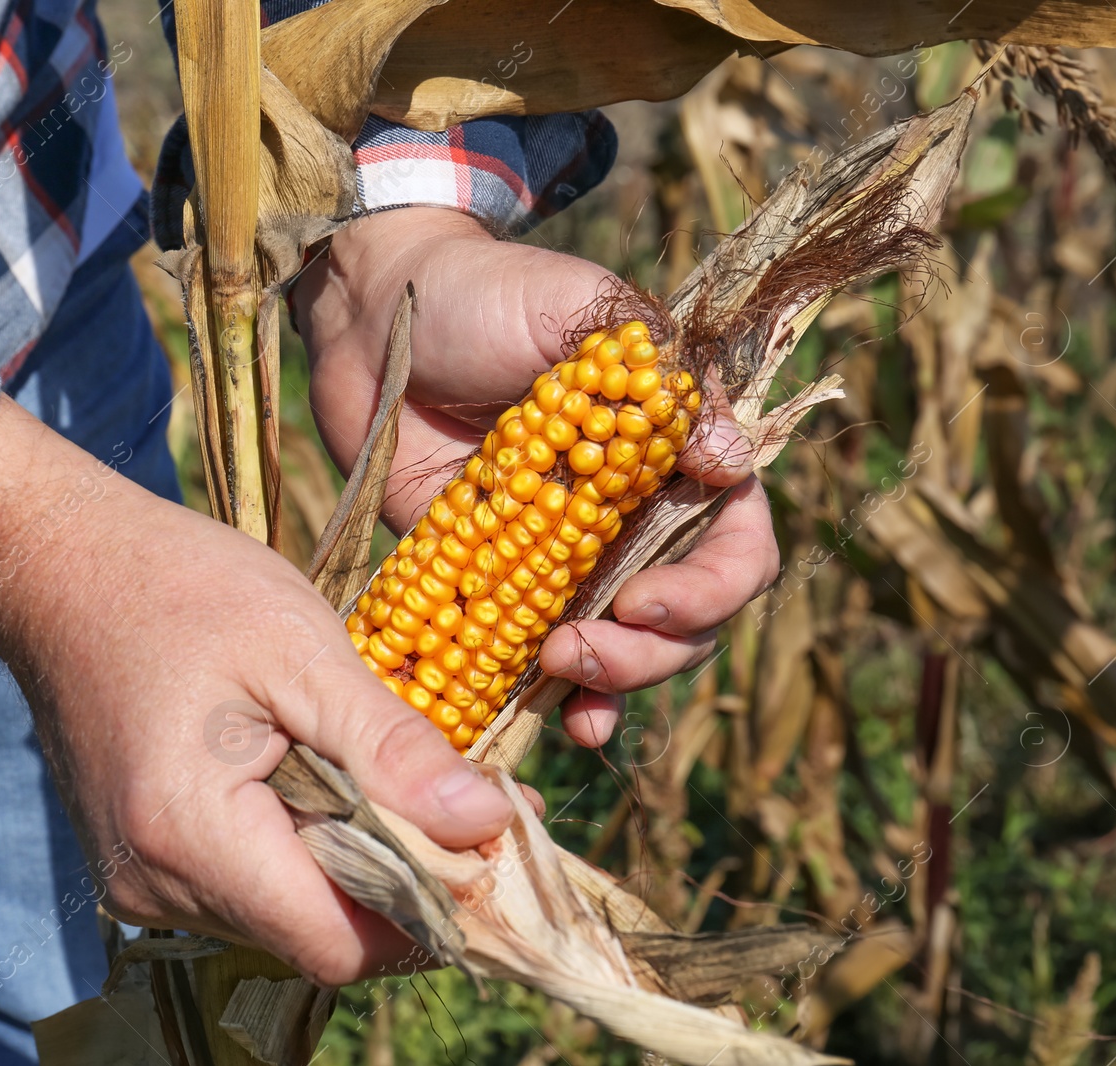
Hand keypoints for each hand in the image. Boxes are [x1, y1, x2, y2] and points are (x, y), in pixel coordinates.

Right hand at [0, 399, 512, 984]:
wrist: (56, 567)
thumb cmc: (177, 588)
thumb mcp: (301, 650)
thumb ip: (392, 748)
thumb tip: (489, 823)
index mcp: (191, 834)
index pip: (338, 941)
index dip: (430, 908)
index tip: (491, 840)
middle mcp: (157, 885)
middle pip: (318, 934)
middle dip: (409, 882)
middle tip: (479, 804)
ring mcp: (142, 882)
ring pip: (289, 917)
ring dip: (362, 866)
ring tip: (416, 784)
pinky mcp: (144, 864)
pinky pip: (252, 888)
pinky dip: (310, 851)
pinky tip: (342, 785)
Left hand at [292, 208, 781, 745]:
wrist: (376, 320)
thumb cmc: (487, 294)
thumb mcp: (579, 306)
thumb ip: (654, 374)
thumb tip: (731, 460)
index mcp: (674, 451)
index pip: (738, 538)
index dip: (713, 585)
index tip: (644, 598)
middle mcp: (635, 514)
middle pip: (692, 615)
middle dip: (656, 650)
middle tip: (583, 647)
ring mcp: (570, 557)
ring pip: (632, 649)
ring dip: (617, 682)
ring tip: (562, 670)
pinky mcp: (503, 583)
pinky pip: (550, 658)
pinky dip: (565, 698)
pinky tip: (562, 721)